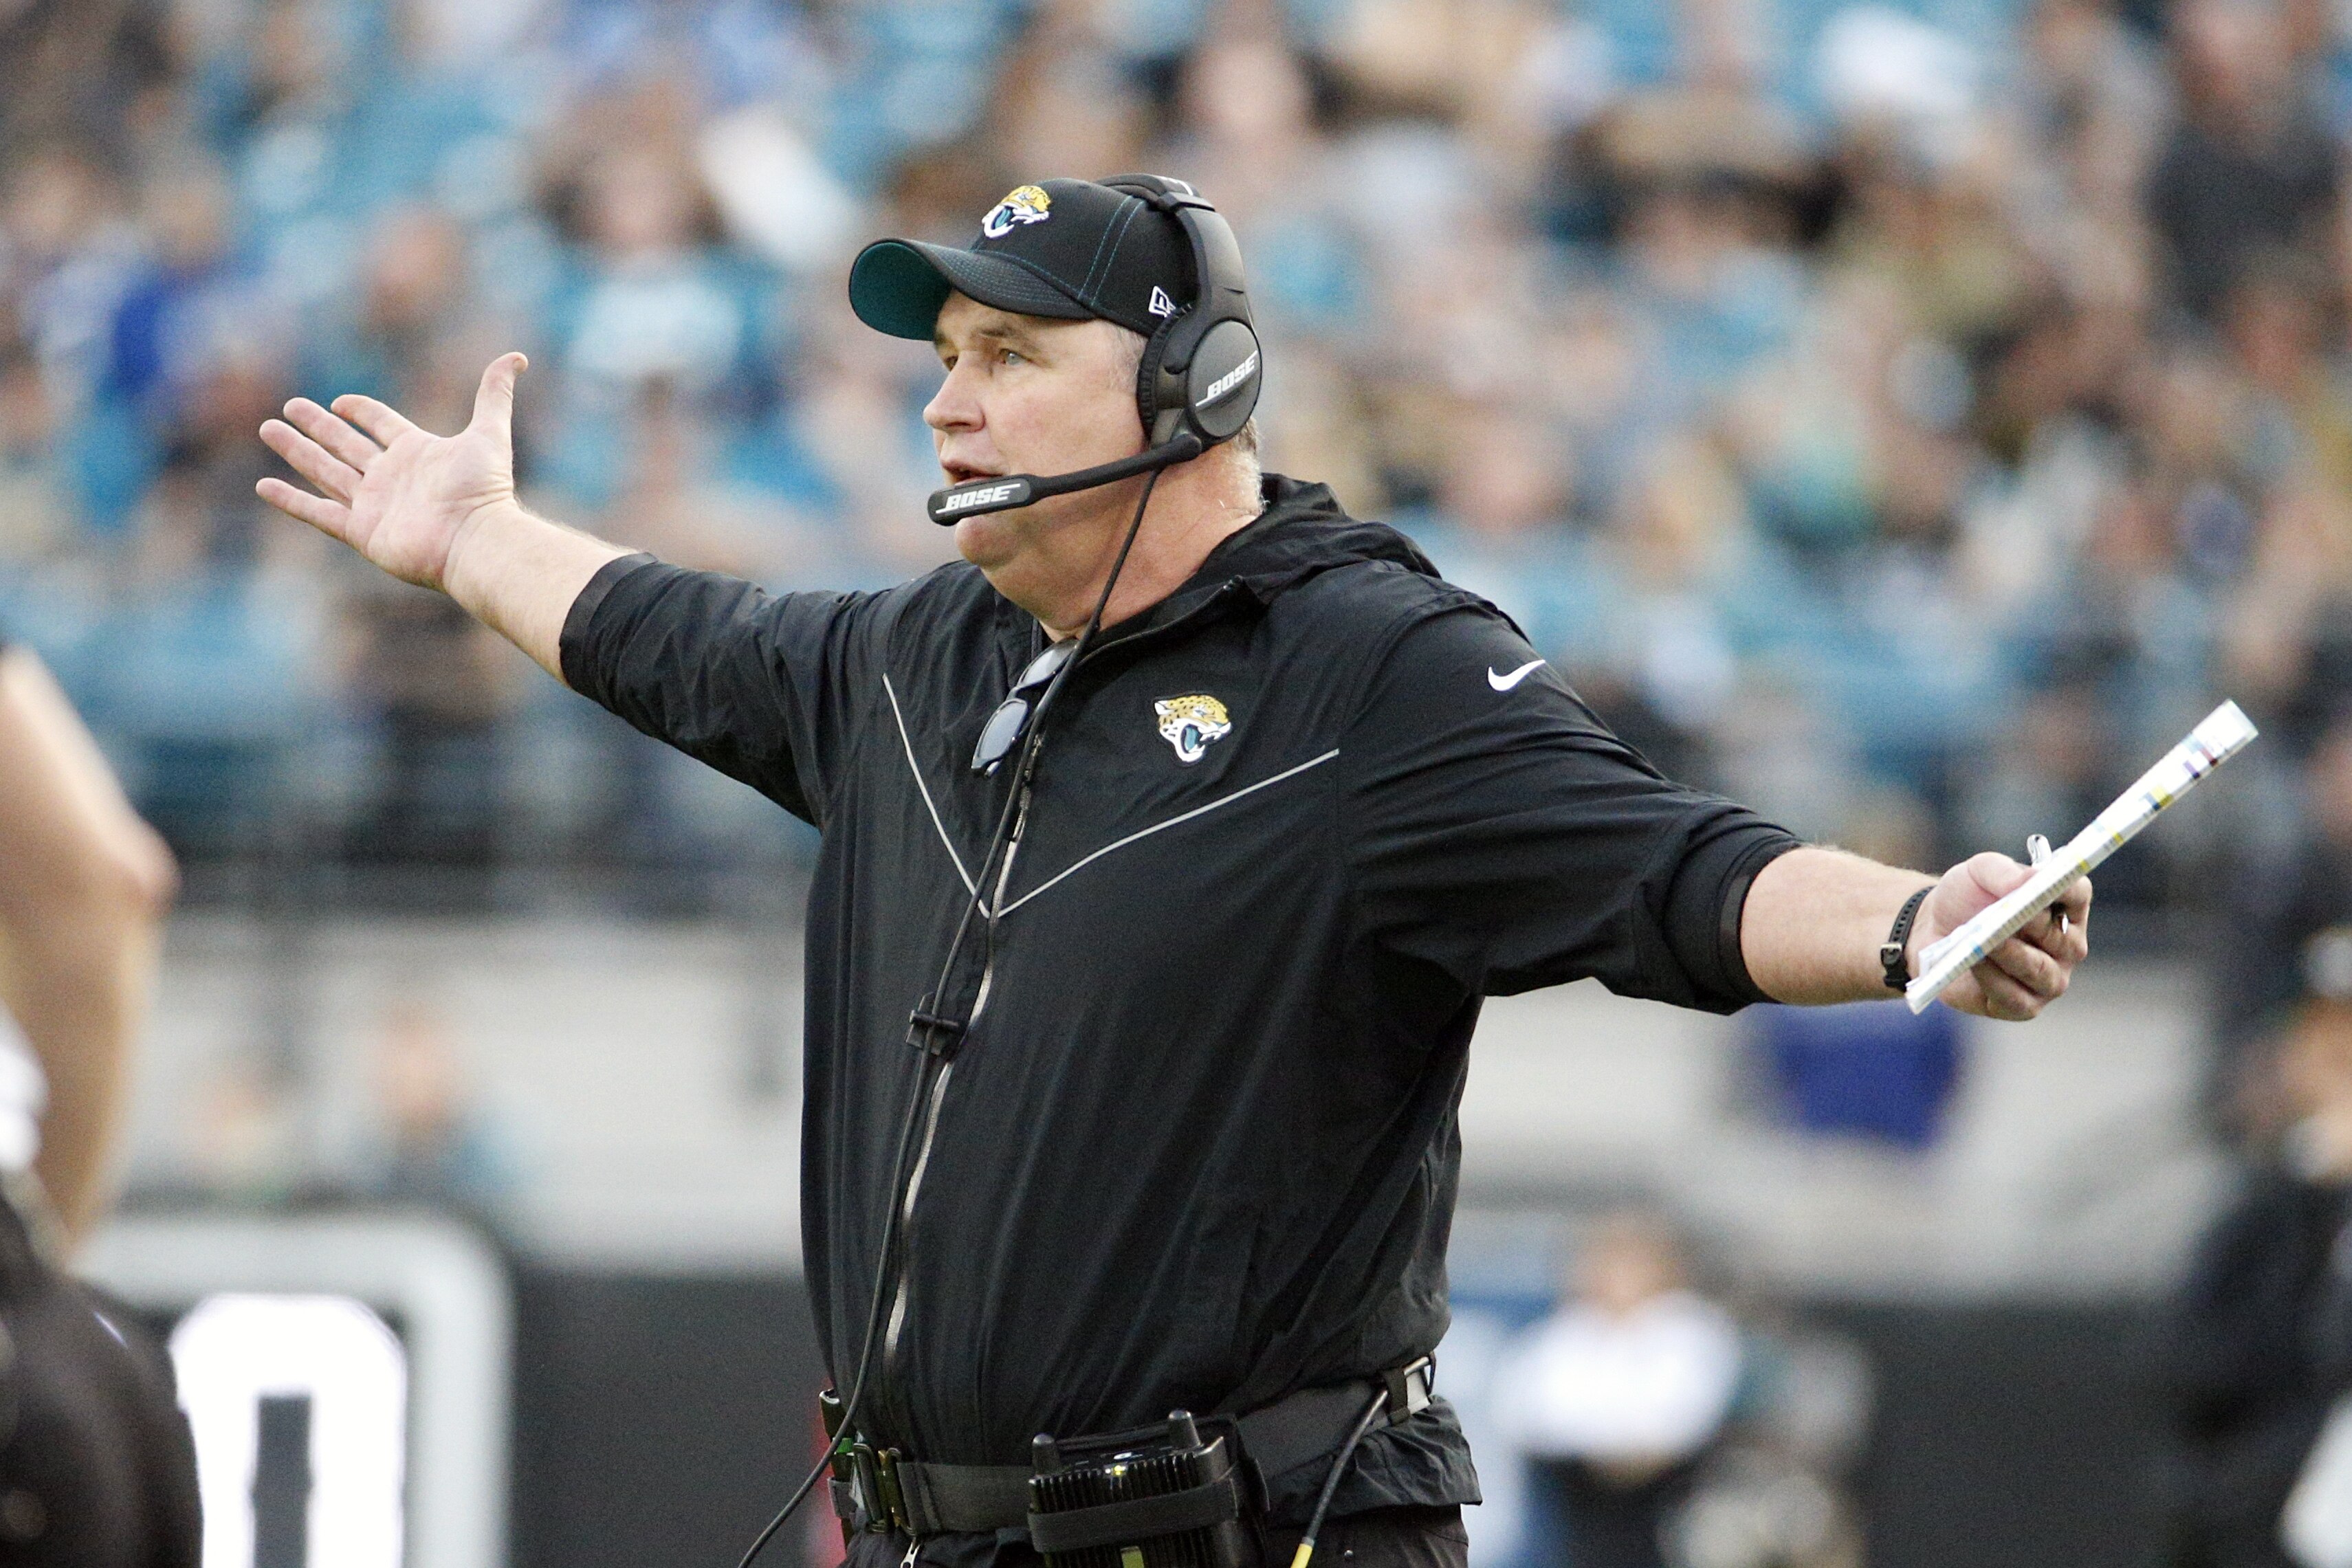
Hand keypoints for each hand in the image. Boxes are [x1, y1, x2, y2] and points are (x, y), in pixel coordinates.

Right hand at [256, 353, 527, 591]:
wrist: (476, 540)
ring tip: (268, 429)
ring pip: (326, 471)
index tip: (339, 402)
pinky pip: (319, 512)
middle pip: (345, 445)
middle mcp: (391, 477)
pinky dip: (291, 500)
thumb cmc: (484, 490)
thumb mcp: (489, 432)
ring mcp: (375, 505)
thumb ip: (495, 394)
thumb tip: (517, 356)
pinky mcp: (362, 531)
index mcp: (416, 453)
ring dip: (297, 451)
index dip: (361, 411)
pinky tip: (265, 485)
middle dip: (317, 426)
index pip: (381, 425)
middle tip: (288, 406)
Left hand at [1911, 852, 2092, 1020]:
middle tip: (2008, 918)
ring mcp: (2048, 978)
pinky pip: (2015, 998)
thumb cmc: (1966, 897)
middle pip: (2065, 941)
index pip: (2079, 893)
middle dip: (2035, 928)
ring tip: (1985, 943)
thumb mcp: (1978, 871)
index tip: (2043, 884)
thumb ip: (2003, 870)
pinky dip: (1993, 980)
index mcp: (2063, 906)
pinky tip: (1974, 963)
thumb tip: (2029, 881)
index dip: (2065, 889)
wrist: (1929, 929)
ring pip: (2042, 973)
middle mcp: (2065, 945)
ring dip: (2012, 957)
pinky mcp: (2022, 1006)